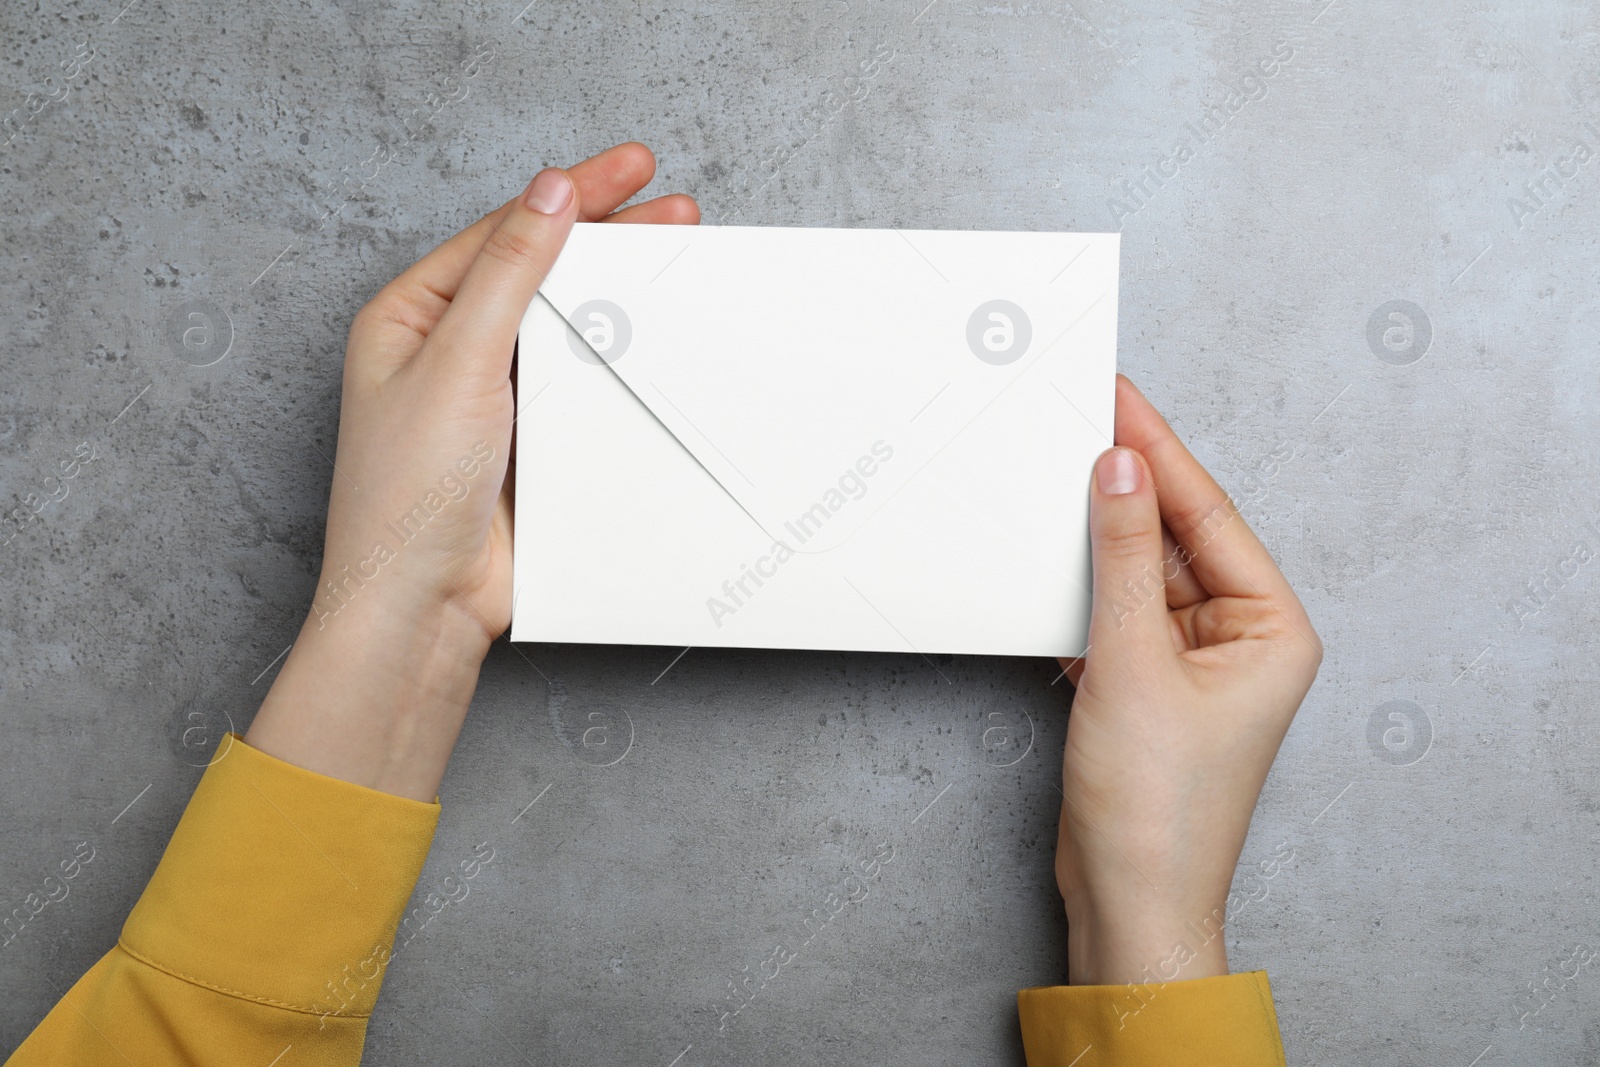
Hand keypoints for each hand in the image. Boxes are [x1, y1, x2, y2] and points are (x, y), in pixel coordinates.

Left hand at [246, 143, 697, 800]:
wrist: (424, 604)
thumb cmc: (406, 496)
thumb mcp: (456, 362)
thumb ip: (509, 275)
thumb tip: (548, 197)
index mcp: (411, 316)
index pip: (504, 233)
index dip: (571, 195)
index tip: (632, 169)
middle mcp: (450, 349)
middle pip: (541, 271)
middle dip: (607, 235)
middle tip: (672, 205)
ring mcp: (495, 396)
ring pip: (567, 325)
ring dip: (620, 293)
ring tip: (675, 254)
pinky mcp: (533, 440)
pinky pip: (583, 383)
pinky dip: (621, 356)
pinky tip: (655, 335)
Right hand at [1054, 375, 1321, 984]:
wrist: (1128, 902)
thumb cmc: (1157, 808)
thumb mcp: (1133, 663)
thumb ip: (1126, 558)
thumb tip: (1121, 471)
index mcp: (1272, 628)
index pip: (1209, 514)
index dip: (1159, 451)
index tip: (1118, 397)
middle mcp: (1241, 640)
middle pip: (1177, 537)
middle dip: (1127, 485)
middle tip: (1080, 418)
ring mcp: (1192, 664)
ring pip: (1141, 573)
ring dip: (1100, 537)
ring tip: (1055, 476)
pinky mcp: (1146, 686)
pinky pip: (1116, 613)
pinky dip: (1083, 588)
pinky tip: (1051, 559)